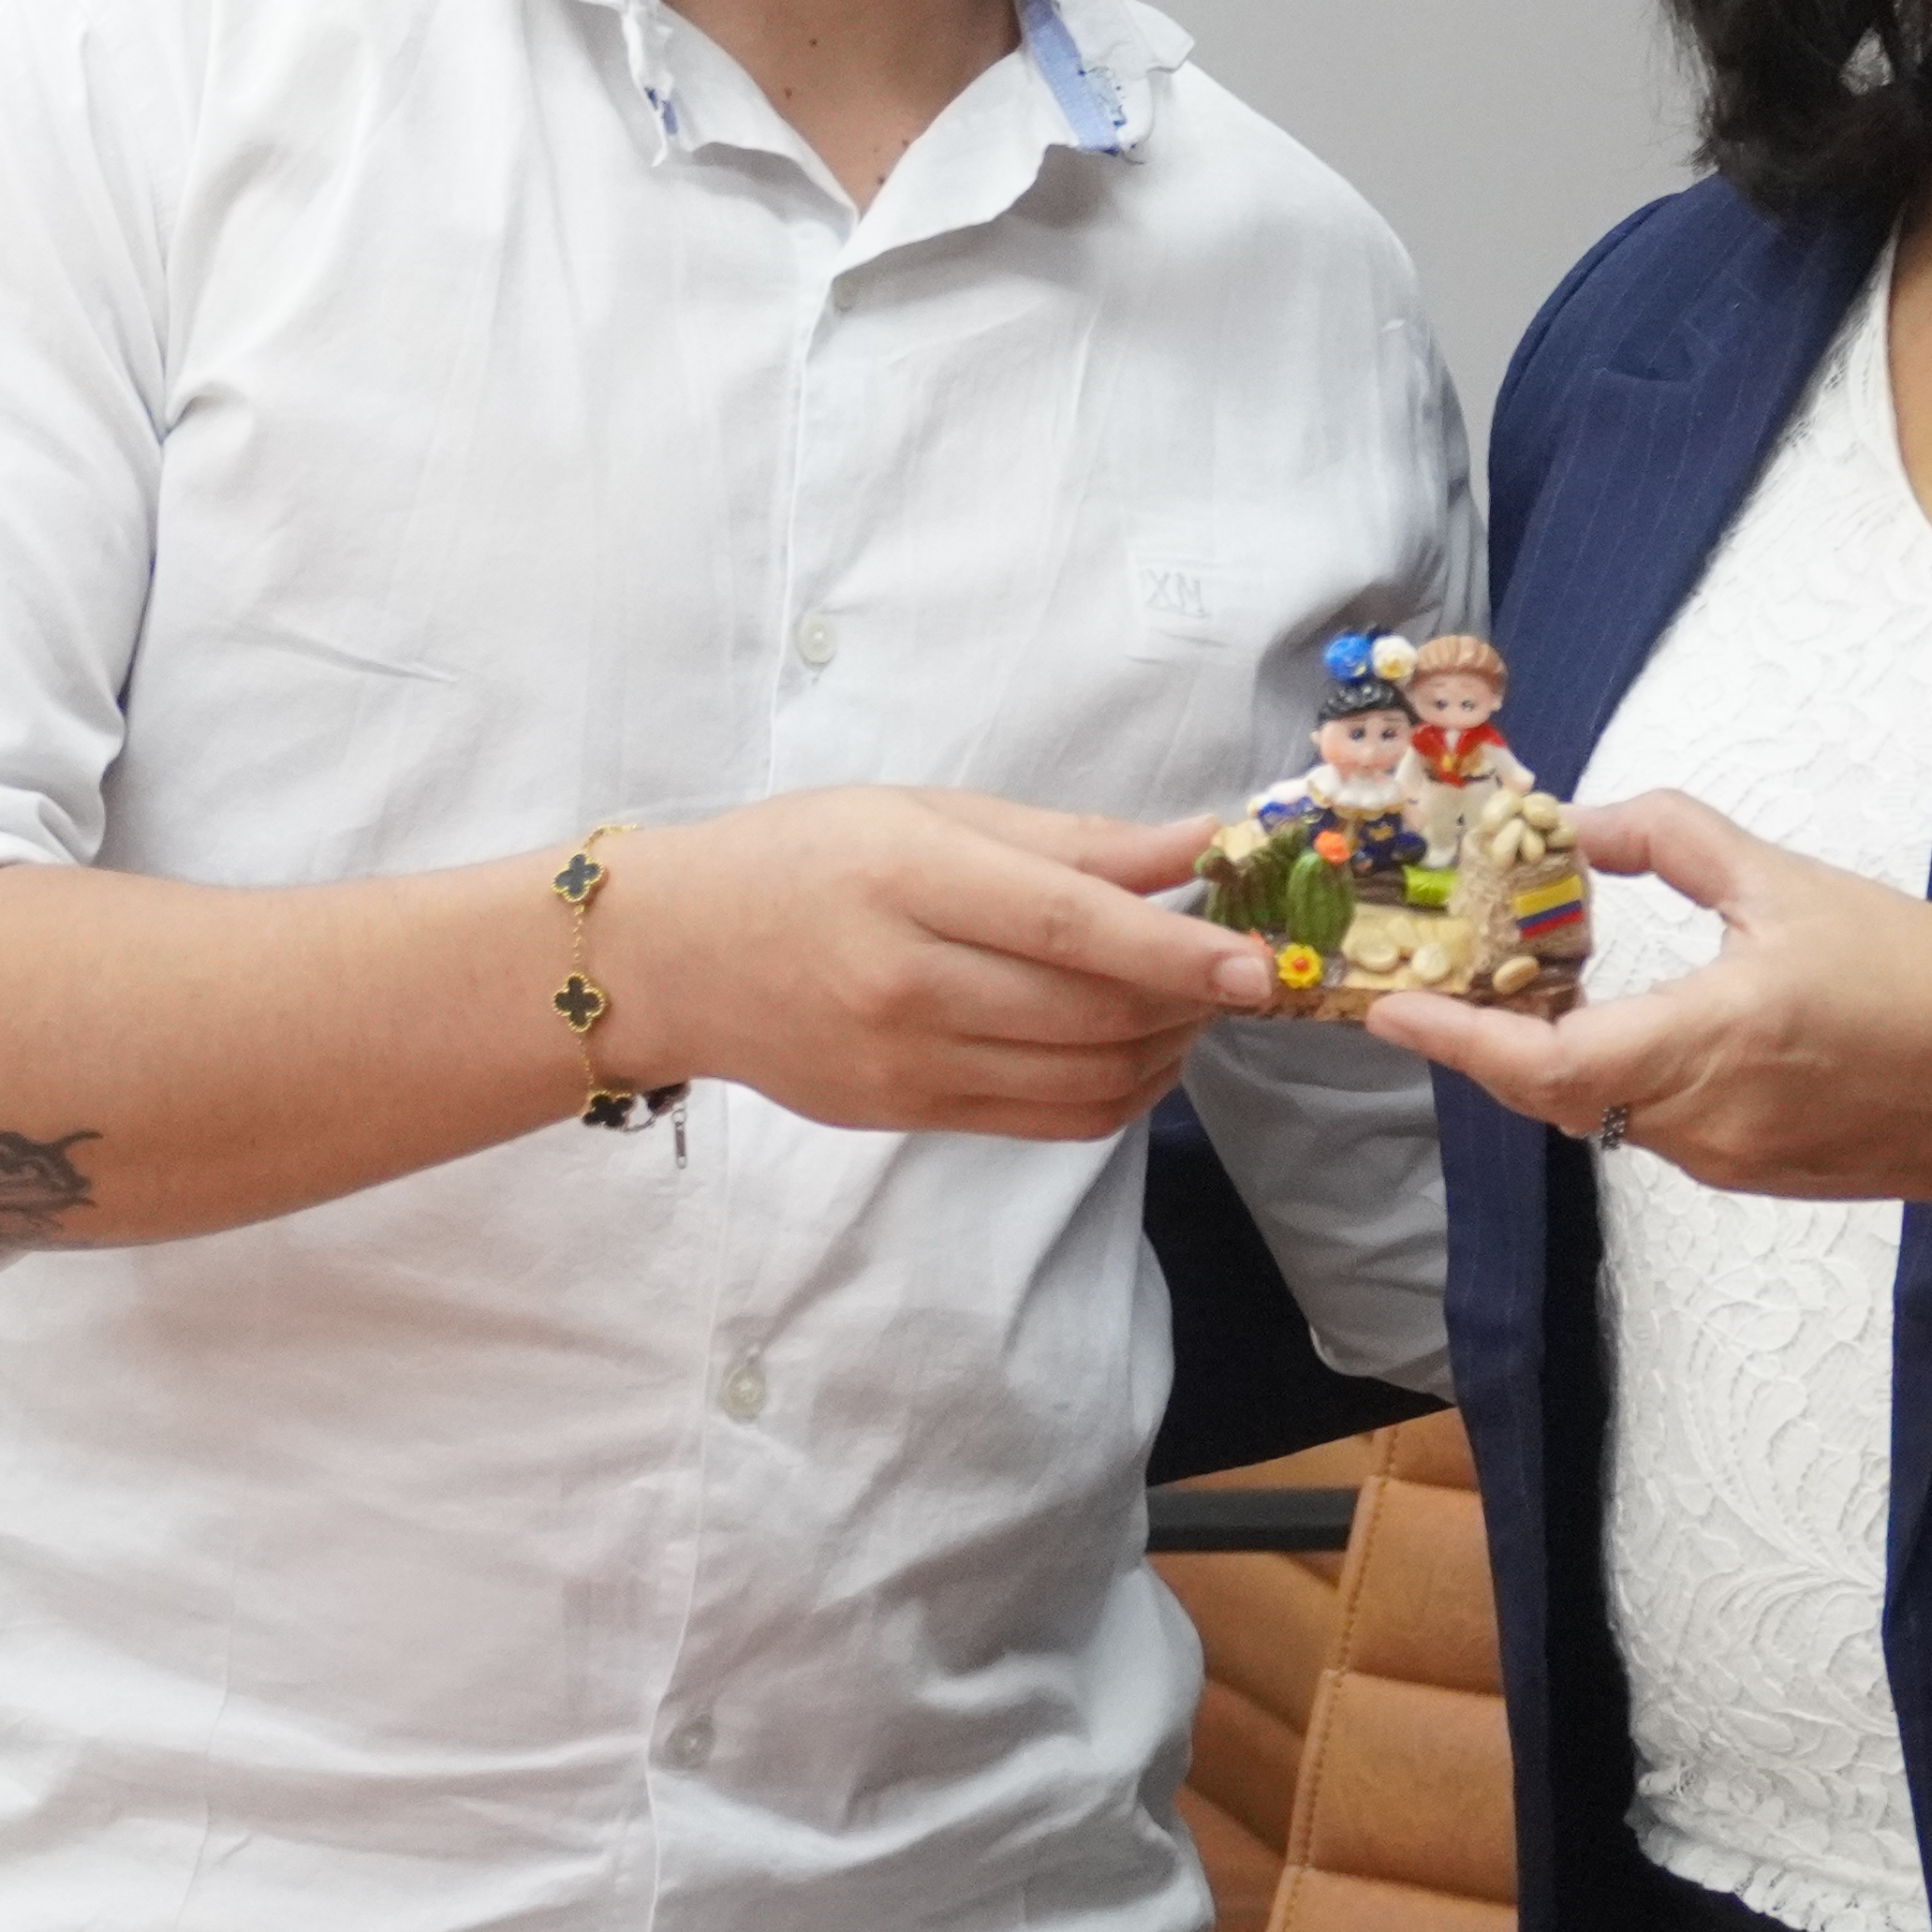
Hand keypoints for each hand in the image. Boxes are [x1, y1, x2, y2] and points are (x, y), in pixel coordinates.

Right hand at [580, 788, 1280, 1140]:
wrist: (675, 956)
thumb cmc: (803, 857)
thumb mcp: (927, 812)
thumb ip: (1067, 839)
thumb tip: (1196, 843)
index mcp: (909, 877)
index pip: (1068, 926)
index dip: (1174, 948)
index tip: (1256, 958)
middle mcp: (905, 982)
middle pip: (1088, 1011)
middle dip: (1189, 997)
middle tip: (1236, 963)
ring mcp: (904, 1064)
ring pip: (1083, 1077)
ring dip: (1166, 1046)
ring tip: (1191, 1001)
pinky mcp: (907, 1116)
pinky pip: (1050, 1119)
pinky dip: (1119, 1090)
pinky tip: (1139, 1049)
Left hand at [1361, 790, 1931, 1261]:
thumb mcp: (1798, 885)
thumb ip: (1682, 843)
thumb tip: (1587, 820)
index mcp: (1712, 1043)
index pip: (1544, 1064)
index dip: (1454, 1039)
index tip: (1385, 1006)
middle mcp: (1704, 1123)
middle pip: (1556, 1093)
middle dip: (1489, 1040)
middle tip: (1437, 978)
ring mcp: (1729, 1162)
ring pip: (1605, 1110)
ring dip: (1556, 1056)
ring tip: (1525, 983)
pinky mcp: (1758, 1176)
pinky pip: (1659, 1125)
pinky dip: (1620, 1075)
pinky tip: (1629, 1022)